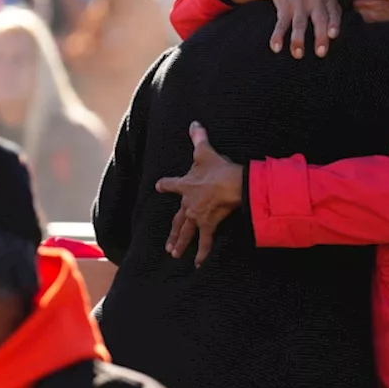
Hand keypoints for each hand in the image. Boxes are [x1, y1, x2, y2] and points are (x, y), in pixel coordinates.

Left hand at [155, 122, 243, 266]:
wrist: (230, 183)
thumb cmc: (218, 168)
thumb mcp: (206, 151)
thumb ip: (198, 138)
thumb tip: (194, 123)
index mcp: (185, 185)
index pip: (171, 184)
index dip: (165, 185)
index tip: (158, 186)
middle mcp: (188, 203)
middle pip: (177, 219)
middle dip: (172, 231)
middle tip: (167, 244)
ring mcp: (197, 216)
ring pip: (185, 232)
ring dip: (179, 243)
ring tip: (174, 254)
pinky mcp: (209, 224)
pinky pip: (205, 241)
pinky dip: (202, 253)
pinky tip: (197, 264)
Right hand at [252, 0, 340, 58]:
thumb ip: (332, 13)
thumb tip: (338, 37)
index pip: (334, 11)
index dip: (334, 23)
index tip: (333, 35)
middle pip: (319, 18)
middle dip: (320, 36)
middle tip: (321, 53)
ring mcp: (299, 2)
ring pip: (299, 23)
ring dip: (298, 39)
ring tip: (298, 54)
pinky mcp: (284, 6)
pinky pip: (281, 23)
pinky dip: (278, 35)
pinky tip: (276, 47)